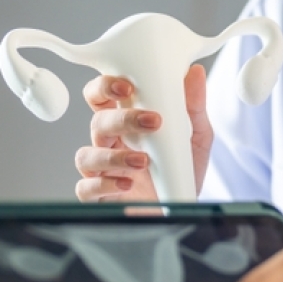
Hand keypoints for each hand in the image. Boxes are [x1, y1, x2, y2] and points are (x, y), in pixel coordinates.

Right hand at [73, 65, 212, 200]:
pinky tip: (126, 184)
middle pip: (97, 121)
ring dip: (115, 156)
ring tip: (144, 160)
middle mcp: (110, 143)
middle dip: (120, 119)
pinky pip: (85, 187)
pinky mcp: (99, 196)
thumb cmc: (182, 170)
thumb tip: (194, 72)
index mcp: (126, 123)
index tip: (127, 86)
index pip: (102, 96)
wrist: (184, 209)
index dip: (105, 86)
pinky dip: (104, 184)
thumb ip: (193, 106)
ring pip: (87, 155)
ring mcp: (102, 170)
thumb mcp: (196, 136)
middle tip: (151, 121)